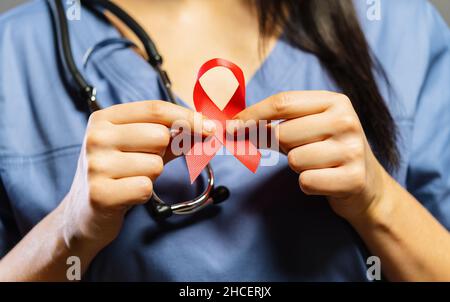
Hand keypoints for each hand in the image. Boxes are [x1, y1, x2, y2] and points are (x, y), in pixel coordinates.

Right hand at [61, 101, 214, 249]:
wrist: (84, 212)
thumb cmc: (119, 173)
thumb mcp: (140, 146)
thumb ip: (172, 134)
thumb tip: (208, 128)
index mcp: (104, 118)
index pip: (155, 108)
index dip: (187, 117)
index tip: (211, 127)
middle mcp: (96, 137)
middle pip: (159, 135)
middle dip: (162, 153)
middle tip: (142, 164)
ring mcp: (95, 165)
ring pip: (155, 164)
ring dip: (152, 175)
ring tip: (130, 179)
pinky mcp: (100, 193)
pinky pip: (145, 187)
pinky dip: (143, 193)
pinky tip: (126, 194)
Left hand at [234, 91, 386, 220]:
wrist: (367, 185)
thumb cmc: (327, 152)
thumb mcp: (308, 129)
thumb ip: (275, 124)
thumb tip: (234, 126)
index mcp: (334, 101)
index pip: (283, 102)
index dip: (252, 114)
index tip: (230, 126)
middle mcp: (347, 121)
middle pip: (283, 133)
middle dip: (281, 147)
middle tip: (300, 151)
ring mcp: (353, 149)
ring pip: (294, 159)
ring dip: (298, 167)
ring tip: (317, 165)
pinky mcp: (352, 178)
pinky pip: (306, 181)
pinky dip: (308, 184)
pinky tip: (324, 180)